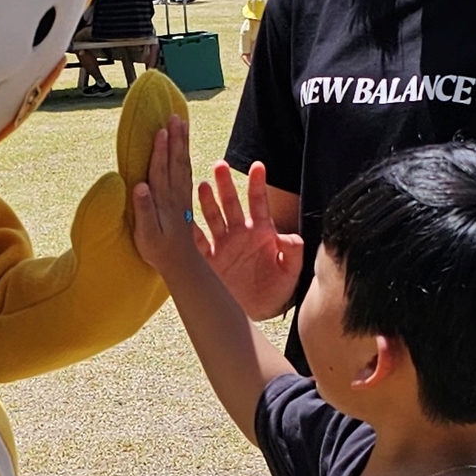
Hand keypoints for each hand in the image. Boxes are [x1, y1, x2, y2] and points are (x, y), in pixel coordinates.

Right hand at [131, 115, 199, 281]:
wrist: (180, 262)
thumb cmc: (157, 250)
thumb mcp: (146, 235)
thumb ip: (143, 210)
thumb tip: (140, 186)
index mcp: (163, 201)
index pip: (161, 170)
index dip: (160, 150)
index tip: (161, 130)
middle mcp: (174, 195)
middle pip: (175, 162)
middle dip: (175, 139)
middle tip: (174, 117)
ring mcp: (181, 195)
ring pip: (183, 164)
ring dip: (182, 143)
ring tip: (181, 123)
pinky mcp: (184, 198)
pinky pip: (186, 171)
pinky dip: (185, 155)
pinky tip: (184, 146)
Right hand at [196, 161, 303, 319]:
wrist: (260, 310)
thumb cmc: (278, 288)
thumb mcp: (290, 271)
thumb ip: (293, 252)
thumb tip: (292, 238)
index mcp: (261, 231)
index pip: (259, 202)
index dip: (258, 184)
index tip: (258, 166)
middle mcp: (239, 233)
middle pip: (231, 203)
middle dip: (225, 185)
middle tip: (220, 165)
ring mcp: (222, 245)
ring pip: (212, 217)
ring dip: (207, 202)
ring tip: (202, 186)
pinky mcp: (209, 260)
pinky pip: (197, 242)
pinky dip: (190, 231)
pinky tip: (183, 218)